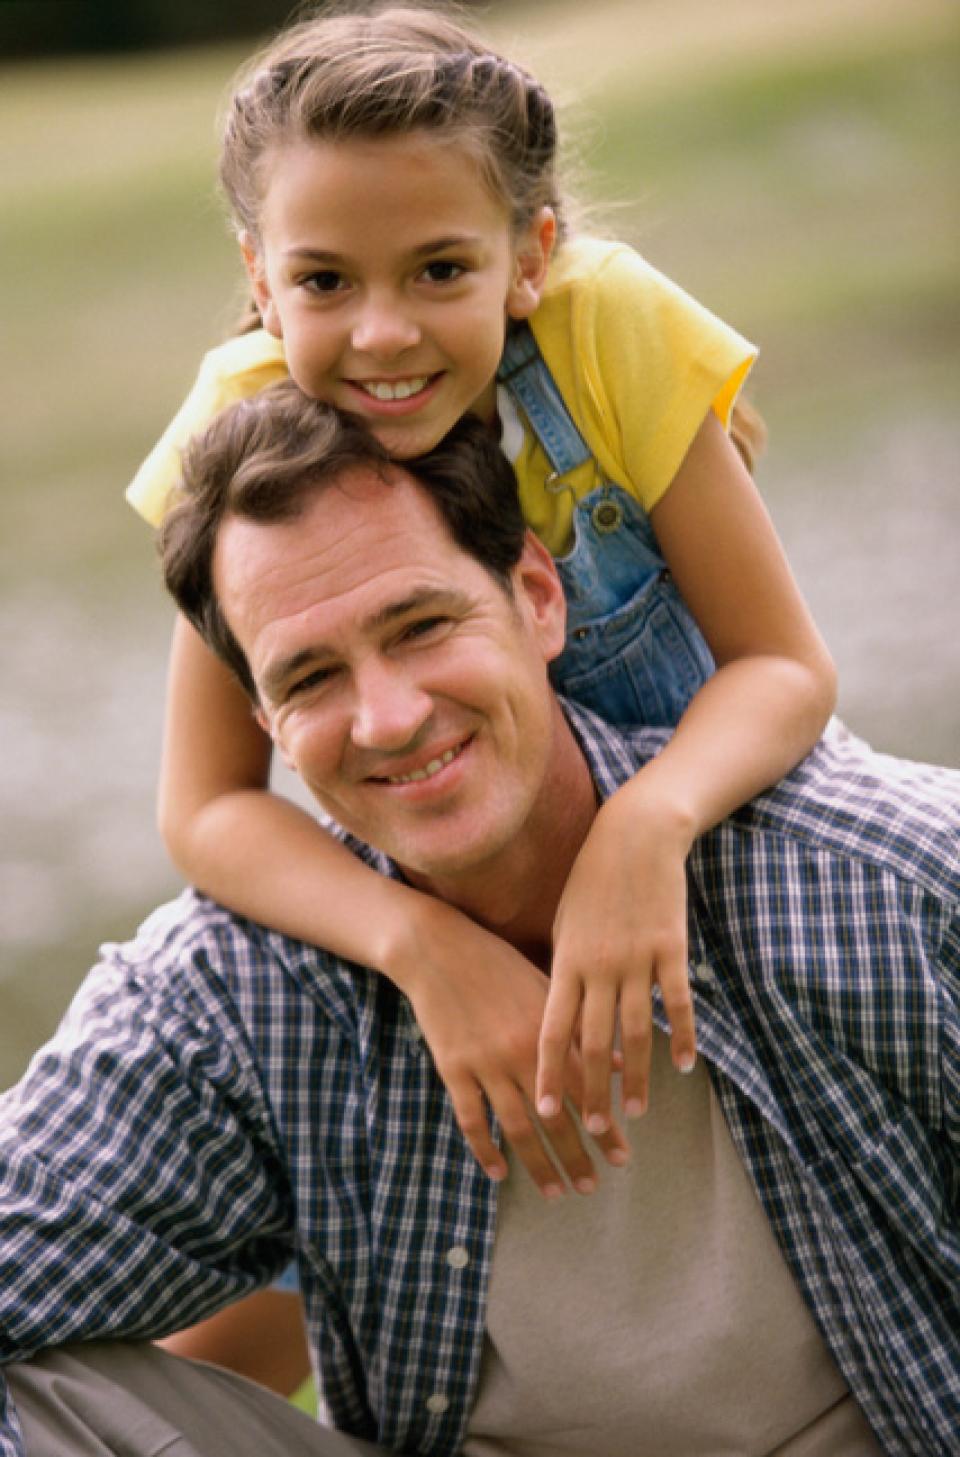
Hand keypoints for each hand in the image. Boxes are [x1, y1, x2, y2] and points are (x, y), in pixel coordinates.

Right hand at [390, 897, 628, 1197]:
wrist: (438, 949)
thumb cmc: (497, 965)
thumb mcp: (545, 989)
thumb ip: (578, 1028)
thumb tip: (615, 1062)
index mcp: (548, 1033)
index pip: (585, 1092)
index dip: (604, 1128)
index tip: (621, 1157)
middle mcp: (521, 1054)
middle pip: (555, 1119)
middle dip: (576, 1157)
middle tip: (592, 1186)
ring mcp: (485, 1064)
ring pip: (517, 1128)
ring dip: (538, 1165)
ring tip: (556, 1191)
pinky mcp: (452, 1068)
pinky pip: (471, 1118)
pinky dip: (485, 1148)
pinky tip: (499, 1173)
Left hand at [537, 782, 696, 1133]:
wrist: (635, 835)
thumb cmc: (593, 877)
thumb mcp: (565, 920)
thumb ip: (564, 966)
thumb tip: (558, 1009)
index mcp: (567, 961)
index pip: (552, 1029)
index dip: (548, 1073)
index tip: (544, 1110)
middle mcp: (599, 966)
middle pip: (593, 1041)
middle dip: (591, 1090)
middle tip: (593, 1130)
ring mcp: (637, 959)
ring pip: (636, 1031)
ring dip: (635, 1076)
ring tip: (634, 1112)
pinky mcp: (671, 949)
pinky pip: (676, 1002)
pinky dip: (681, 1037)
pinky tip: (684, 1067)